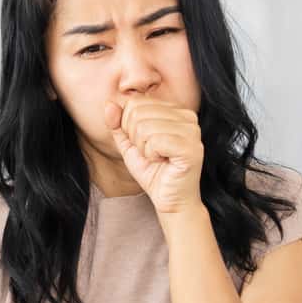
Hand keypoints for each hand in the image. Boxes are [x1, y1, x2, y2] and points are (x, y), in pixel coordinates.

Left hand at [104, 95, 203, 214]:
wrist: (170, 200)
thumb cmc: (153, 172)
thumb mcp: (129, 145)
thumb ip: (118, 124)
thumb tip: (109, 104)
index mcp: (175, 110)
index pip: (135, 102)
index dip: (128, 126)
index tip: (144, 144)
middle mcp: (187, 116)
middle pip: (137, 112)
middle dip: (134, 138)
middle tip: (150, 153)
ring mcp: (192, 131)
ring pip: (144, 127)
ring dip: (143, 149)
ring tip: (157, 158)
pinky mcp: (191, 147)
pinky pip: (155, 141)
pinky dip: (151, 155)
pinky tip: (163, 162)